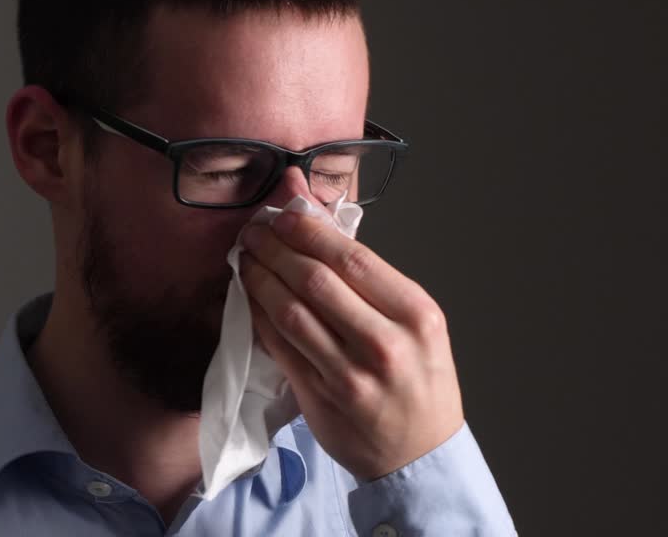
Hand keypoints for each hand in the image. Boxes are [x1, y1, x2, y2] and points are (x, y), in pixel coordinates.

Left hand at [239, 204, 463, 481]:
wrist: (420, 453)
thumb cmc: (419, 378)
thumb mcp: (416, 321)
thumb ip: (370, 274)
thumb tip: (317, 217)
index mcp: (415, 314)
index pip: (353, 258)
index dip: (309, 231)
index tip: (284, 214)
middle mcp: (385, 343)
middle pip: (316, 281)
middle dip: (276, 248)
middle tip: (254, 231)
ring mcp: (350, 374)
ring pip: (291, 312)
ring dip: (260, 279)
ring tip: (246, 258)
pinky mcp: (320, 398)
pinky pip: (280, 346)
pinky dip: (259, 316)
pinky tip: (250, 297)